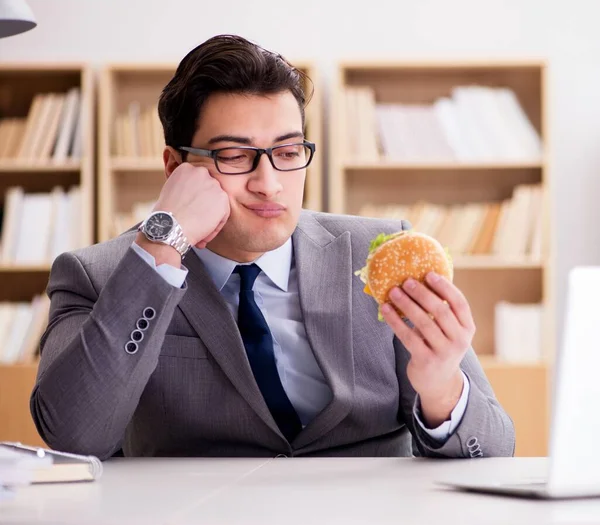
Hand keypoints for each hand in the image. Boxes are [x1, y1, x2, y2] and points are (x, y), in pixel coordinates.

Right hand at [152, 162, 229, 248]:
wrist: (169, 226)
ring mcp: (214, 185)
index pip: (198, 182)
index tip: (188, 209)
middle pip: (209, 192)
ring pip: (216, 204)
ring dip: (209, 218)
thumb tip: (194, 196)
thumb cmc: (165, 214)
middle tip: (193, 220)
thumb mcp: (171, 191)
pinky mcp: (223, 199)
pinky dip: (214, 227)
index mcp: (186, 168)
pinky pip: (223, 215)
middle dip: (203, 207)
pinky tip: (203, 233)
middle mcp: (201, 172)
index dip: (194, 199)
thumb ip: (185, 187)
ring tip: (197, 229)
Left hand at [381, 272, 475, 427]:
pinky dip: (396, 321)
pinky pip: (408, 337)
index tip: (429, 274)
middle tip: (406, 281)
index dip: (445, 287)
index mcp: (467, 328)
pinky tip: (385, 309)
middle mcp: (459, 340)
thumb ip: (443, 311)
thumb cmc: (440, 347)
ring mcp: (444, 352)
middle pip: (440, 311)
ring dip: (406, 305)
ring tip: (393, 292)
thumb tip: (422, 279)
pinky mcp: (426, 360)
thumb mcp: (450, 331)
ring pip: (423, 323)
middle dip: (422, 294)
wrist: (438, 383)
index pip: (459, 303)